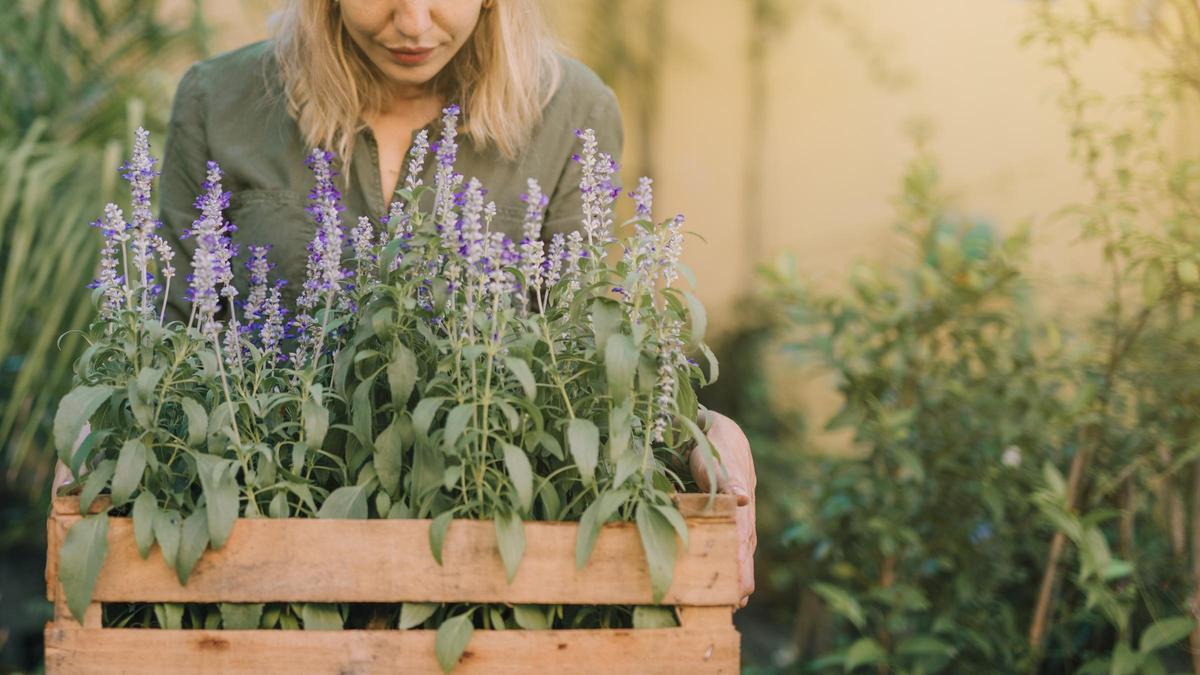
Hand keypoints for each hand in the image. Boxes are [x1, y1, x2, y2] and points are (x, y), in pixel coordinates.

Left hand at [688, 408, 756, 608]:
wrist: (718, 431)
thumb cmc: (713, 446)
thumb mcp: (716, 460)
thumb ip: (726, 480)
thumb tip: (741, 500)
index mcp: (740, 502)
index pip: (741, 537)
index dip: (739, 561)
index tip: (740, 585)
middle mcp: (742, 512)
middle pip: (744, 547)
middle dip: (742, 575)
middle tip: (737, 603)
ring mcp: (737, 514)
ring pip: (741, 547)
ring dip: (739, 572)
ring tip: (736, 600)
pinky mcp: (730, 515)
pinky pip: (733, 541)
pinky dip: (733, 560)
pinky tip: (729, 576)